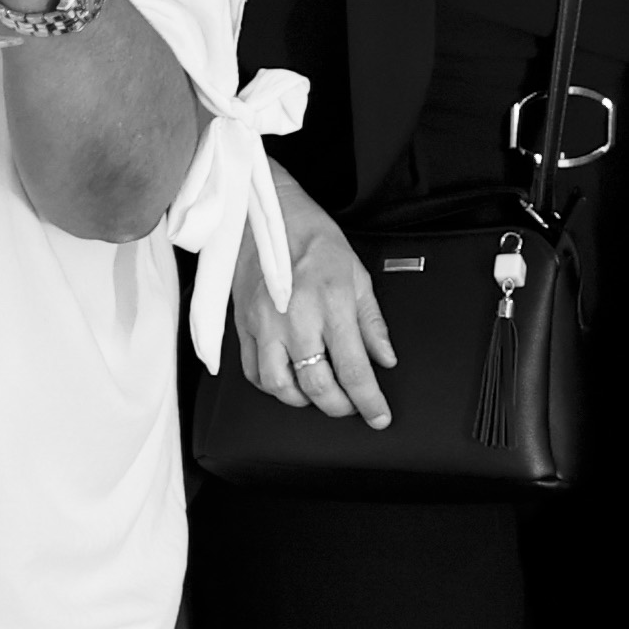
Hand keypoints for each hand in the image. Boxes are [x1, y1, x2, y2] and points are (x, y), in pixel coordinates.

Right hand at [227, 169, 401, 420]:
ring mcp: (265, 324)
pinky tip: (287, 380)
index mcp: (331, 303)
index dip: (369, 400)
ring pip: (280, 386)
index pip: (354, 369)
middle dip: (339, 406)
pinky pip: (253, 372)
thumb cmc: (312, 236)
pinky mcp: (243, 324)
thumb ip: (371, 322)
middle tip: (350, 405)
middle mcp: (296, 318)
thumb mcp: (356, 273)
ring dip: (303, 400)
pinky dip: (272, 386)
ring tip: (318, 394)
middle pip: (317, 386)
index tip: (378, 415)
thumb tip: (385, 357)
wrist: (267, 213)